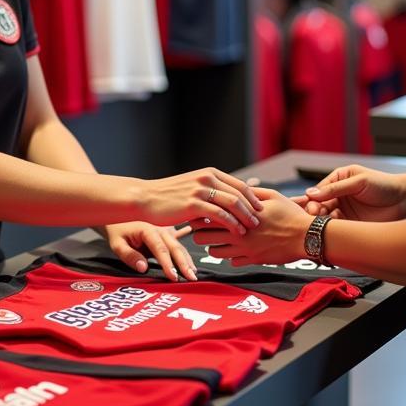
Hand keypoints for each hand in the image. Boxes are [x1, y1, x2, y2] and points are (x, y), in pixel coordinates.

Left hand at [103, 222, 197, 281]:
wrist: (118, 211)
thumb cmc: (116, 229)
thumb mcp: (117, 243)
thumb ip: (129, 255)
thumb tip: (143, 268)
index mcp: (148, 229)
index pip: (160, 249)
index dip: (168, 264)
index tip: (173, 277)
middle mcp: (160, 228)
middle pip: (175, 247)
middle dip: (184, 263)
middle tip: (191, 277)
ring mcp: (165, 229)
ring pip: (179, 246)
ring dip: (187, 259)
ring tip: (194, 273)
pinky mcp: (166, 233)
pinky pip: (178, 244)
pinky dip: (185, 254)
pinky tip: (191, 263)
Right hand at [142, 167, 263, 233]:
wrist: (144, 198)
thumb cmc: (167, 197)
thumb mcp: (191, 188)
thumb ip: (208, 191)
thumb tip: (224, 203)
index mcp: (208, 173)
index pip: (238, 184)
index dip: (252, 196)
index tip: (260, 208)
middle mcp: (207, 178)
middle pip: (240, 192)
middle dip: (253, 207)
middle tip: (261, 219)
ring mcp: (201, 190)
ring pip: (232, 202)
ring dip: (245, 216)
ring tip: (252, 227)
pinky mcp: (194, 203)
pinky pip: (220, 213)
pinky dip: (232, 223)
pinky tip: (236, 232)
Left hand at [192, 188, 311, 266]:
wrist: (306, 237)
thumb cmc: (290, 214)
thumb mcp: (272, 196)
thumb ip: (250, 192)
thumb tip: (236, 187)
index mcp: (240, 215)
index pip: (208, 216)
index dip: (200, 214)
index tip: (201, 210)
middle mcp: (238, 234)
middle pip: (203, 237)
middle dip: (200, 231)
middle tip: (204, 227)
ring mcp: (245, 250)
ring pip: (214, 252)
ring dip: (213, 245)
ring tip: (219, 238)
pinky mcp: (253, 261)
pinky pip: (232, 262)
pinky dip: (230, 256)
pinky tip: (235, 248)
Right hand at [300, 165, 405, 222]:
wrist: (404, 200)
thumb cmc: (384, 184)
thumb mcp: (358, 182)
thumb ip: (335, 188)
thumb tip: (312, 193)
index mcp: (338, 179)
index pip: (319, 190)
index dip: (312, 198)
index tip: (310, 206)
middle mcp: (339, 195)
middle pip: (319, 205)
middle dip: (314, 211)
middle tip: (315, 215)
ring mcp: (344, 210)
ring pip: (326, 217)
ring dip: (322, 221)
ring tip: (323, 223)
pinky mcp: (351, 224)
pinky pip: (337, 228)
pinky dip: (333, 229)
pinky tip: (333, 229)